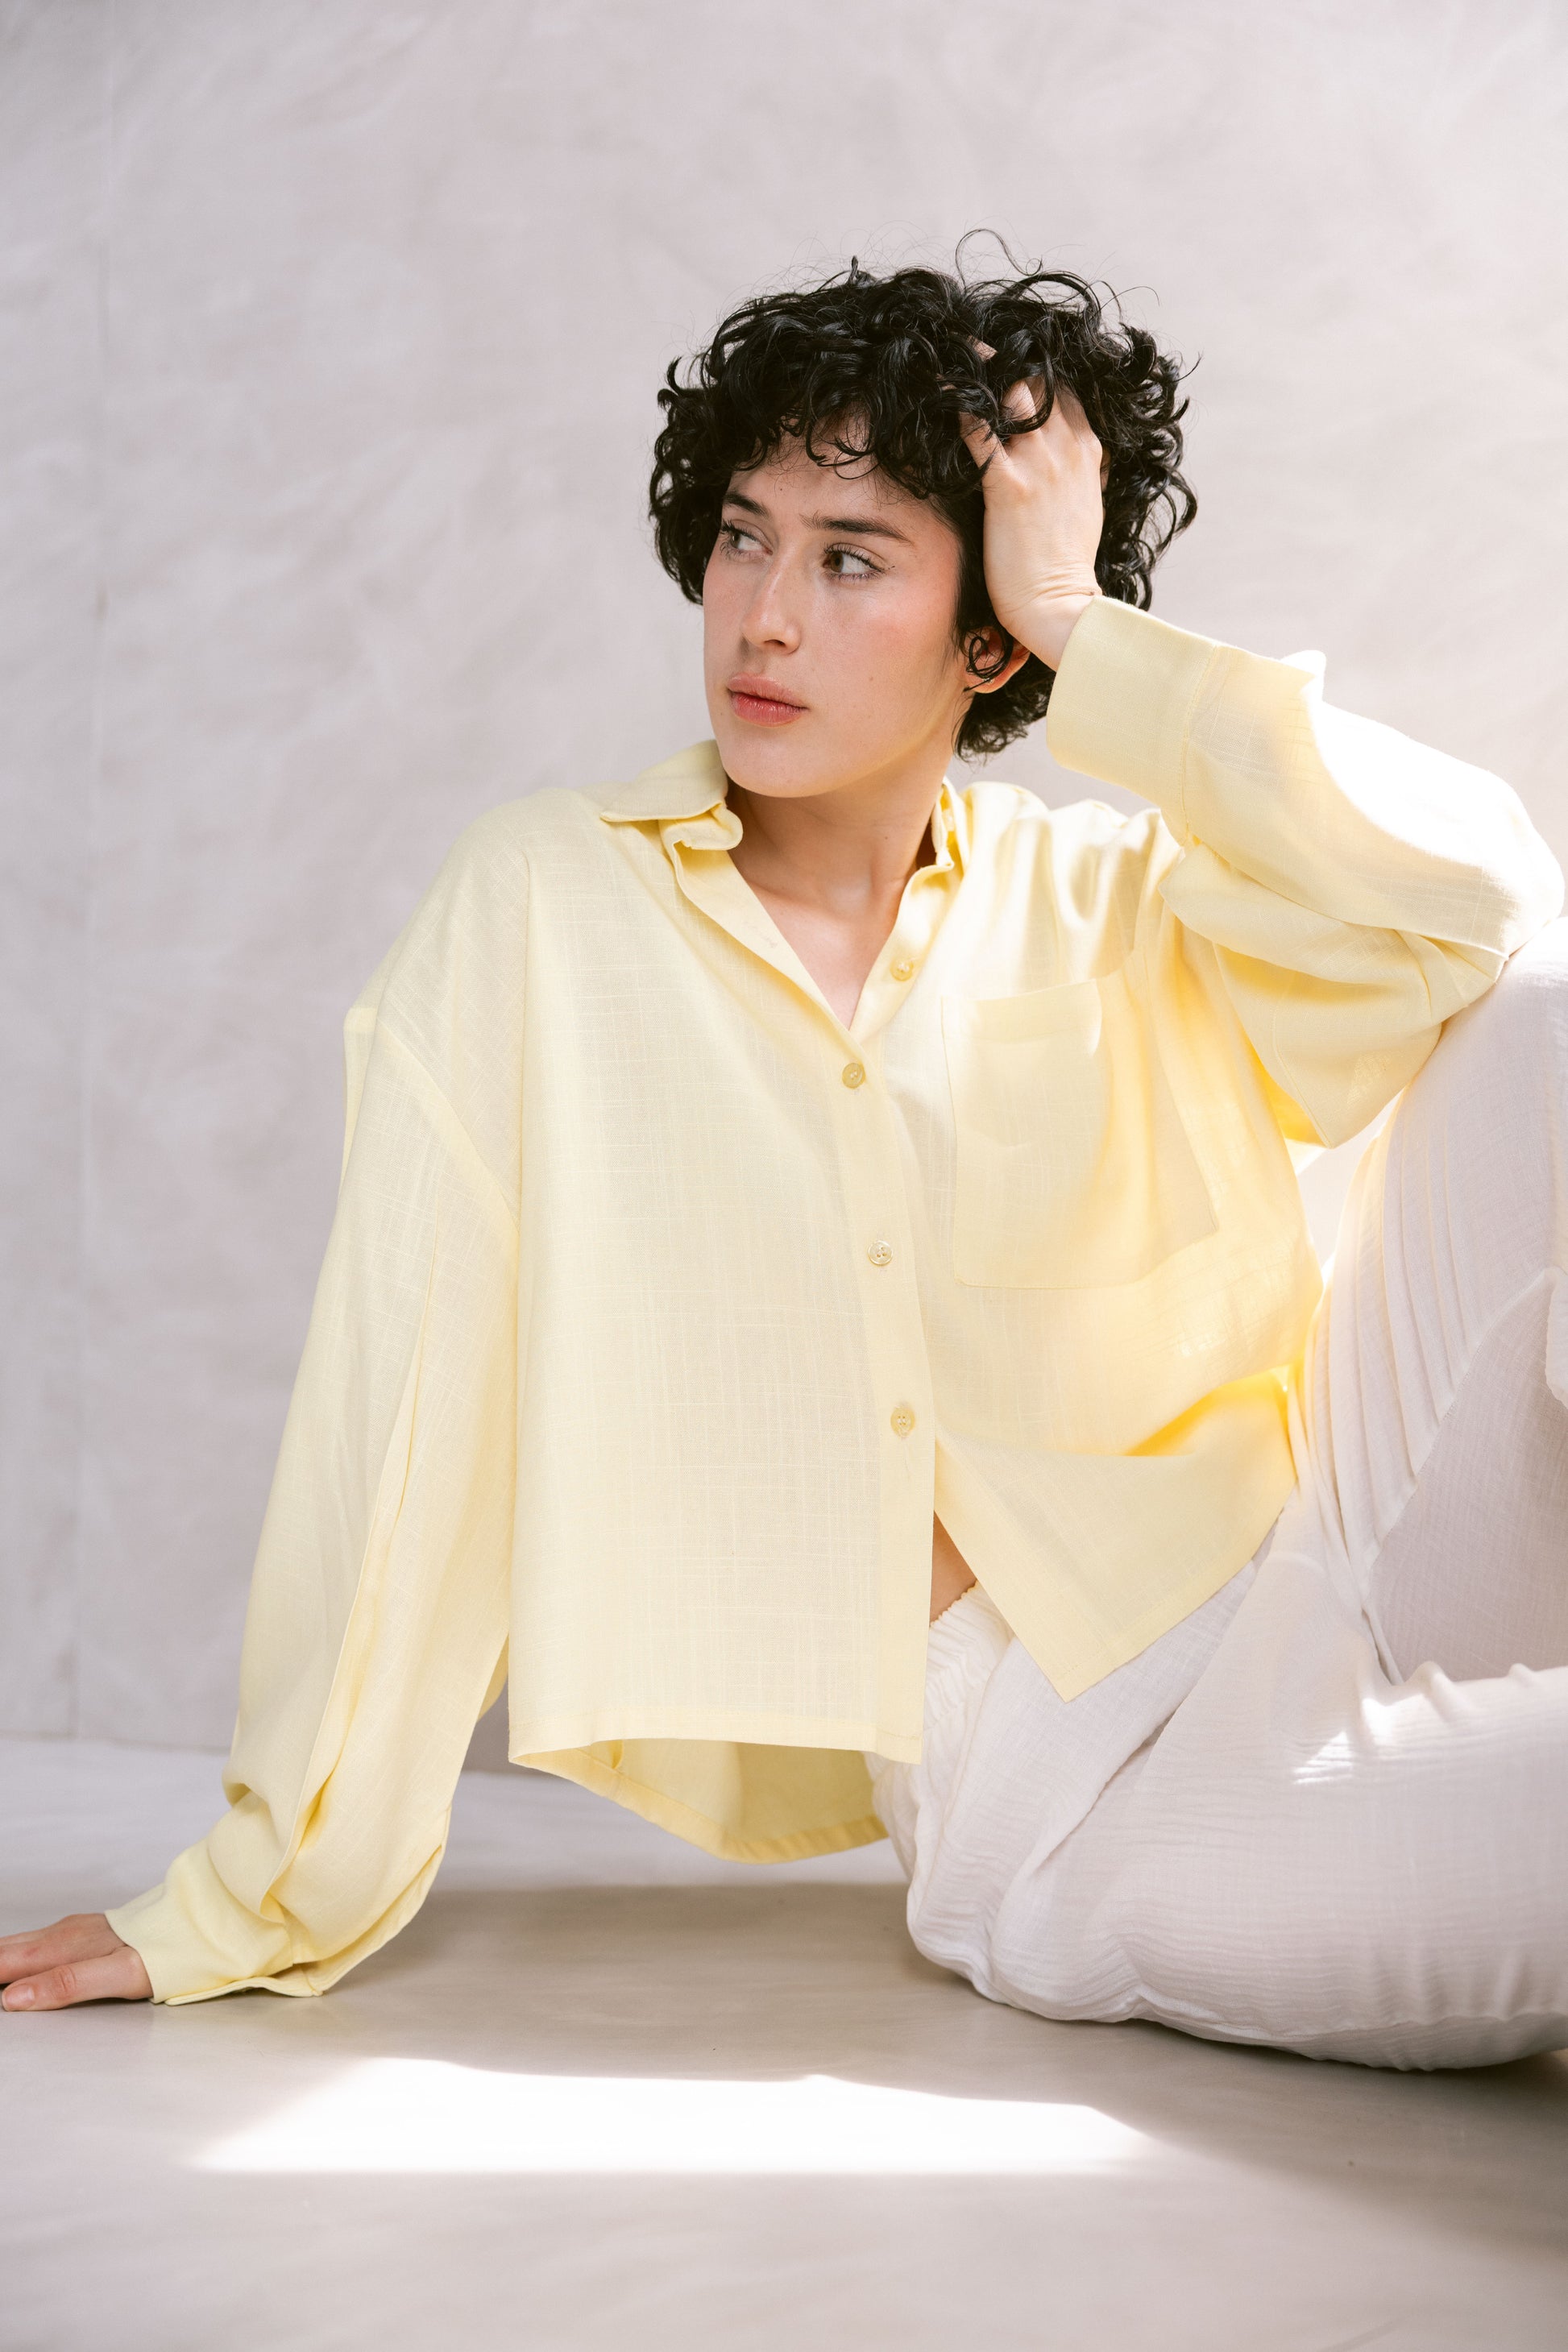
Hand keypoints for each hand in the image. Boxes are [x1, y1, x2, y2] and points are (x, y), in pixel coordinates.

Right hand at [0, 1912, 151, 2009]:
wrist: (187, 1925)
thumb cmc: (158, 1953)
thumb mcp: (117, 1975)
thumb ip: (67, 1984)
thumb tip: (15, 1996)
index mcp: (62, 1947)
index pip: (4, 1963)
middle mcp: (60, 1934)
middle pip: (5, 1952)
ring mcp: (69, 1931)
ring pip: (17, 1945)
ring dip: (0, 1960)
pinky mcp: (78, 1932)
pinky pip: (33, 1942)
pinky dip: (13, 1954)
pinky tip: (12, 1964)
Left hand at [959, 369, 1104, 670]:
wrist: (1062, 608)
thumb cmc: (1064, 568)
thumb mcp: (1084, 509)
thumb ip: (1077, 475)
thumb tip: (1072, 464)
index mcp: (1086, 451)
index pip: (1063, 387)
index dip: (1032, 366)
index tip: (1001, 357)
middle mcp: (1067, 448)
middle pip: (1036, 378)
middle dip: (1001, 357)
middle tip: (963, 343)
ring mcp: (1040, 465)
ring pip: (1011, 393)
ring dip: (979, 370)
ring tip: (946, 350)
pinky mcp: (1010, 487)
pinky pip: (980, 430)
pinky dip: (957, 404)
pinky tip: (936, 386)